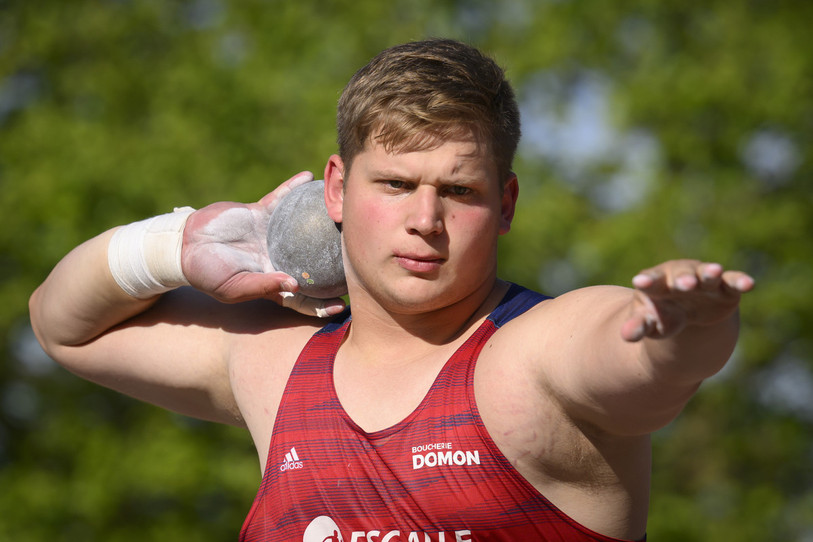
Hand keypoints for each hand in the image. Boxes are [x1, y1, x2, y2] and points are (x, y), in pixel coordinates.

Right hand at [181, 171, 345, 316]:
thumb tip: (293, 284)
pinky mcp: (261, 213)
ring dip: (321, 215)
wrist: (185, 245)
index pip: (304, 296)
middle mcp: (279, 257)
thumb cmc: (207, 274)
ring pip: (303, 224)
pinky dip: (293, 188)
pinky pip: (281, 199)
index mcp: (274, 281)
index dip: (323, 302)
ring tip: (343, 206)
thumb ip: (262, 286)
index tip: (343, 306)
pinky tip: (308, 176)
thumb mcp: (233, 288)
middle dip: (335, 259)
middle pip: (313, 259)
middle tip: (358, 253)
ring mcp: (272, 234)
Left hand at [621, 260, 753, 341]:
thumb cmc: (661, 315)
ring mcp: (703, 280)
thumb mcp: (649, 322)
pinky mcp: (724, 288)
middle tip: (685, 283)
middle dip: (683, 278)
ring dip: (710, 273)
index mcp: (656, 284)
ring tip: (714, 271)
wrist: (687, 313)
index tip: (640, 282)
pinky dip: (740, 281)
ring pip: (707, 273)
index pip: (650, 281)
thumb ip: (638, 327)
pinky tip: (749, 284)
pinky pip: (732, 281)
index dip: (647, 282)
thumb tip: (626, 336)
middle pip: (680, 274)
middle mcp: (679, 276)